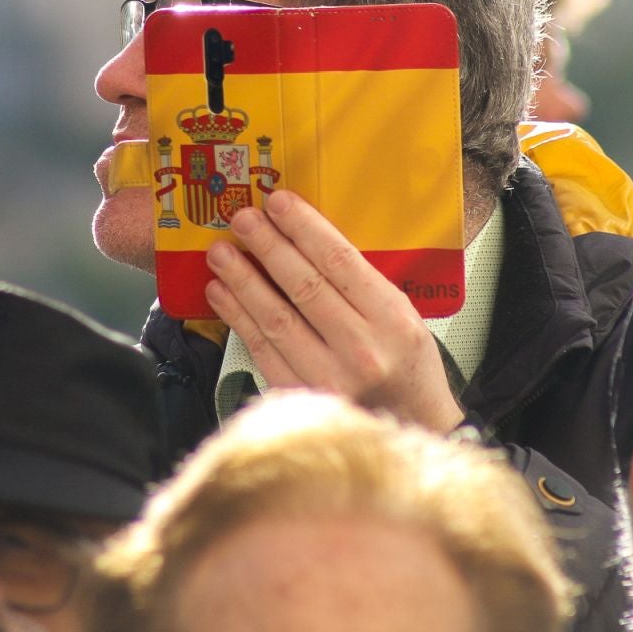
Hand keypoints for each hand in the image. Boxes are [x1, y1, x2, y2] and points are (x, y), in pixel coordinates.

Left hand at [204, 189, 465, 432]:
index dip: (304, 228)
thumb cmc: (408, 368)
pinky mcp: (302, 397)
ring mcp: (329, 378)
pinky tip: (221, 293)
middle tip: (242, 219)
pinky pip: (262, 350)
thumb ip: (362, 283)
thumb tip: (305, 239)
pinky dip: (238, 318)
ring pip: (276, 318)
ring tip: (220, 253)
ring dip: (243, 281)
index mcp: (392, 320)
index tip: (278, 202)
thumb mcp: (404, 316)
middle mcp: (362, 350)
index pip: (340, 262)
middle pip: (304, 286)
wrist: (412, 429)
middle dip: (268, 246)